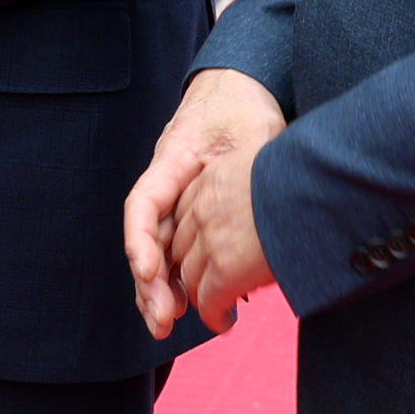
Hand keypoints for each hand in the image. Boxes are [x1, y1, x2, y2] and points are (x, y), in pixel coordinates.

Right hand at [126, 68, 286, 337]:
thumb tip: (273, 210)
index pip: (144, 201)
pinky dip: (172, 278)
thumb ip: (257, 166)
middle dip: (147, 282)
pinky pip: (171, 248)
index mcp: (172, 157)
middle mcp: (164, 181)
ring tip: (164, 325)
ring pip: (154, 248)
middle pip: (144, 235)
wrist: (235, 88)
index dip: (141, 240)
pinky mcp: (185, 210)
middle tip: (162, 321)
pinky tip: (185, 305)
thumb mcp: (256, 130)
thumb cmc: (243, 106)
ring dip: (156, 288)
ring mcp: (172, 198)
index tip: (150, 273)